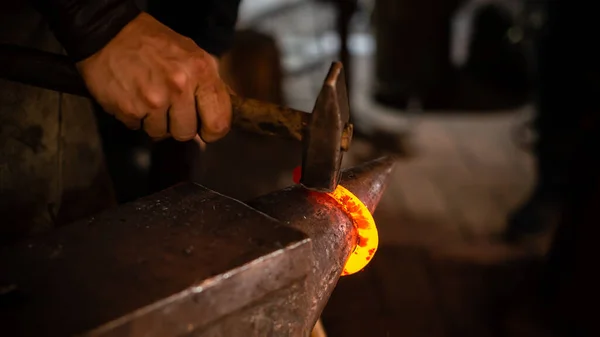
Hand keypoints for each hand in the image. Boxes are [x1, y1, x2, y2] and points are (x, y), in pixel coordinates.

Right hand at [76, 12, 231, 141]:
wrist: (109, 33)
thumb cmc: (153, 44)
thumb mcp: (192, 54)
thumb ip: (209, 84)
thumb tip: (223, 114)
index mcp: (201, 71)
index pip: (219, 122)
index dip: (212, 131)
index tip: (205, 129)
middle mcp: (180, 86)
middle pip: (187, 133)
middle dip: (179, 125)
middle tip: (170, 107)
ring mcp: (154, 99)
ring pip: (162, 133)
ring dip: (155, 122)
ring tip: (149, 98)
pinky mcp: (130, 109)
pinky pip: (139, 128)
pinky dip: (136, 118)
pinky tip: (134, 97)